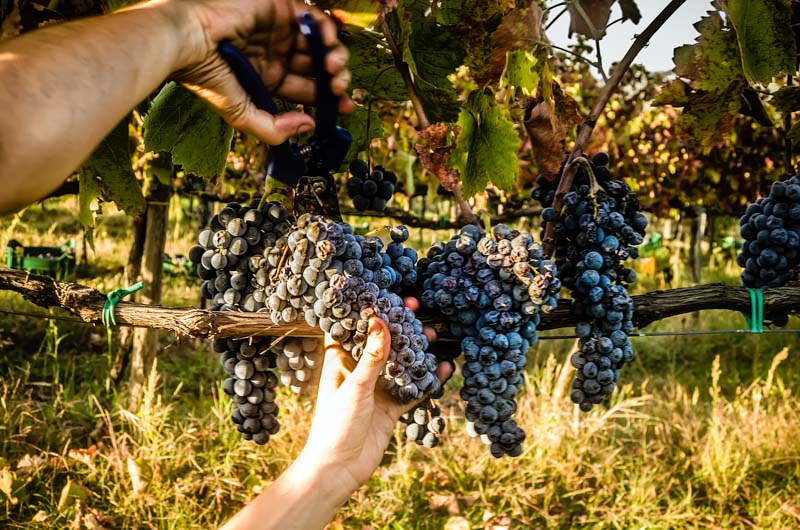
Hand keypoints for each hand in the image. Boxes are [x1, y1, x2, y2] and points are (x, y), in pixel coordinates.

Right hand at [167, 0, 352, 143]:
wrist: (188, 40)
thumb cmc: (206, 76)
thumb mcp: (241, 114)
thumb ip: (274, 129)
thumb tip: (309, 125)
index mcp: (270, 79)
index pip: (308, 90)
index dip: (330, 99)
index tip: (346, 107)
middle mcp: (278, 55)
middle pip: (320, 69)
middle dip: (336, 80)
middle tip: (339, 87)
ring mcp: (281, 32)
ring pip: (322, 45)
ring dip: (336, 57)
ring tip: (334, 68)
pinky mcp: (281, 9)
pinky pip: (314, 18)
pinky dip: (328, 30)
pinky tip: (329, 43)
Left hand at [296, 314, 452, 497]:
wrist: (339, 469)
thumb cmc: (336, 425)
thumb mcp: (355, 386)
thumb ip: (372, 356)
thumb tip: (380, 320)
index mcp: (340, 362)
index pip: (353, 329)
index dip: (368, 312)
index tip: (385, 294)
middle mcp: (359, 373)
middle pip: (382, 343)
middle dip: (399, 327)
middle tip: (416, 308)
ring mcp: (377, 390)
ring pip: (400, 364)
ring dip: (416, 351)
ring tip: (434, 334)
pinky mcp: (390, 409)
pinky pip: (412, 389)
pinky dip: (428, 379)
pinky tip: (445, 368)